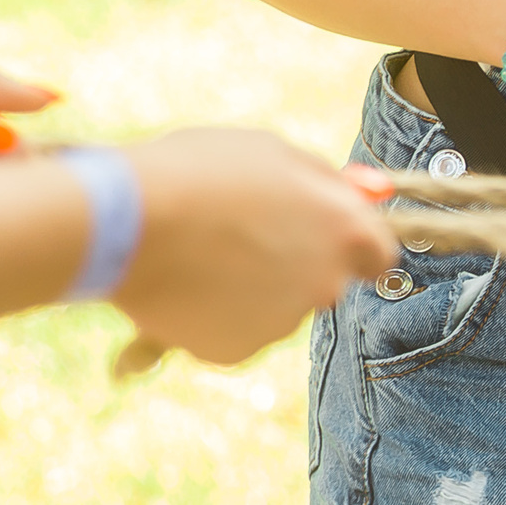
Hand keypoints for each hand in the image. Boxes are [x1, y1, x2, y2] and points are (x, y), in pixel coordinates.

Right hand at [111, 129, 398, 366]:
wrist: (127, 220)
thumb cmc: (203, 172)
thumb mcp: (275, 154)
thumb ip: (324, 181)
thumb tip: (363, 193)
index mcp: (346, 229)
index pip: (378, 253)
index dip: (353, 243)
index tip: (324, 235)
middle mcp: (325, 282)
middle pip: (326, 280)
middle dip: (299, 264)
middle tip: (247, 236)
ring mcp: (282, 322)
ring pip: (278, 306)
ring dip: (255, 287)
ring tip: (205, 252)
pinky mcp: (237, 350)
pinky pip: (237, 330)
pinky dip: (219, 314)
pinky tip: (188, 282)